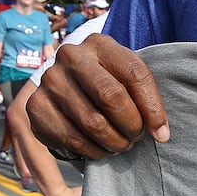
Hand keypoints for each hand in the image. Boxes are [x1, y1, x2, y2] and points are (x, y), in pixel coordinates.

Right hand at [26, 33, 169, 159]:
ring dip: (114, 142)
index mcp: (100, 44)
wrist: (69, 87)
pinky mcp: (36, 106)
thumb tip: (160, 134)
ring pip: (92, 122)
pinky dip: (92, 151)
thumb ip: (146, 98)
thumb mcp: (128, 79)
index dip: (152, 108)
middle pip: (110, 96)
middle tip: (136, 138)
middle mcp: (71, 56)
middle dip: (131, 125)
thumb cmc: (108, 83)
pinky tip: (101, 150)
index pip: (134, 74)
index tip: (161, 133)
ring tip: (122, 145)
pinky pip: (71, 138)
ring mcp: (49, 80)